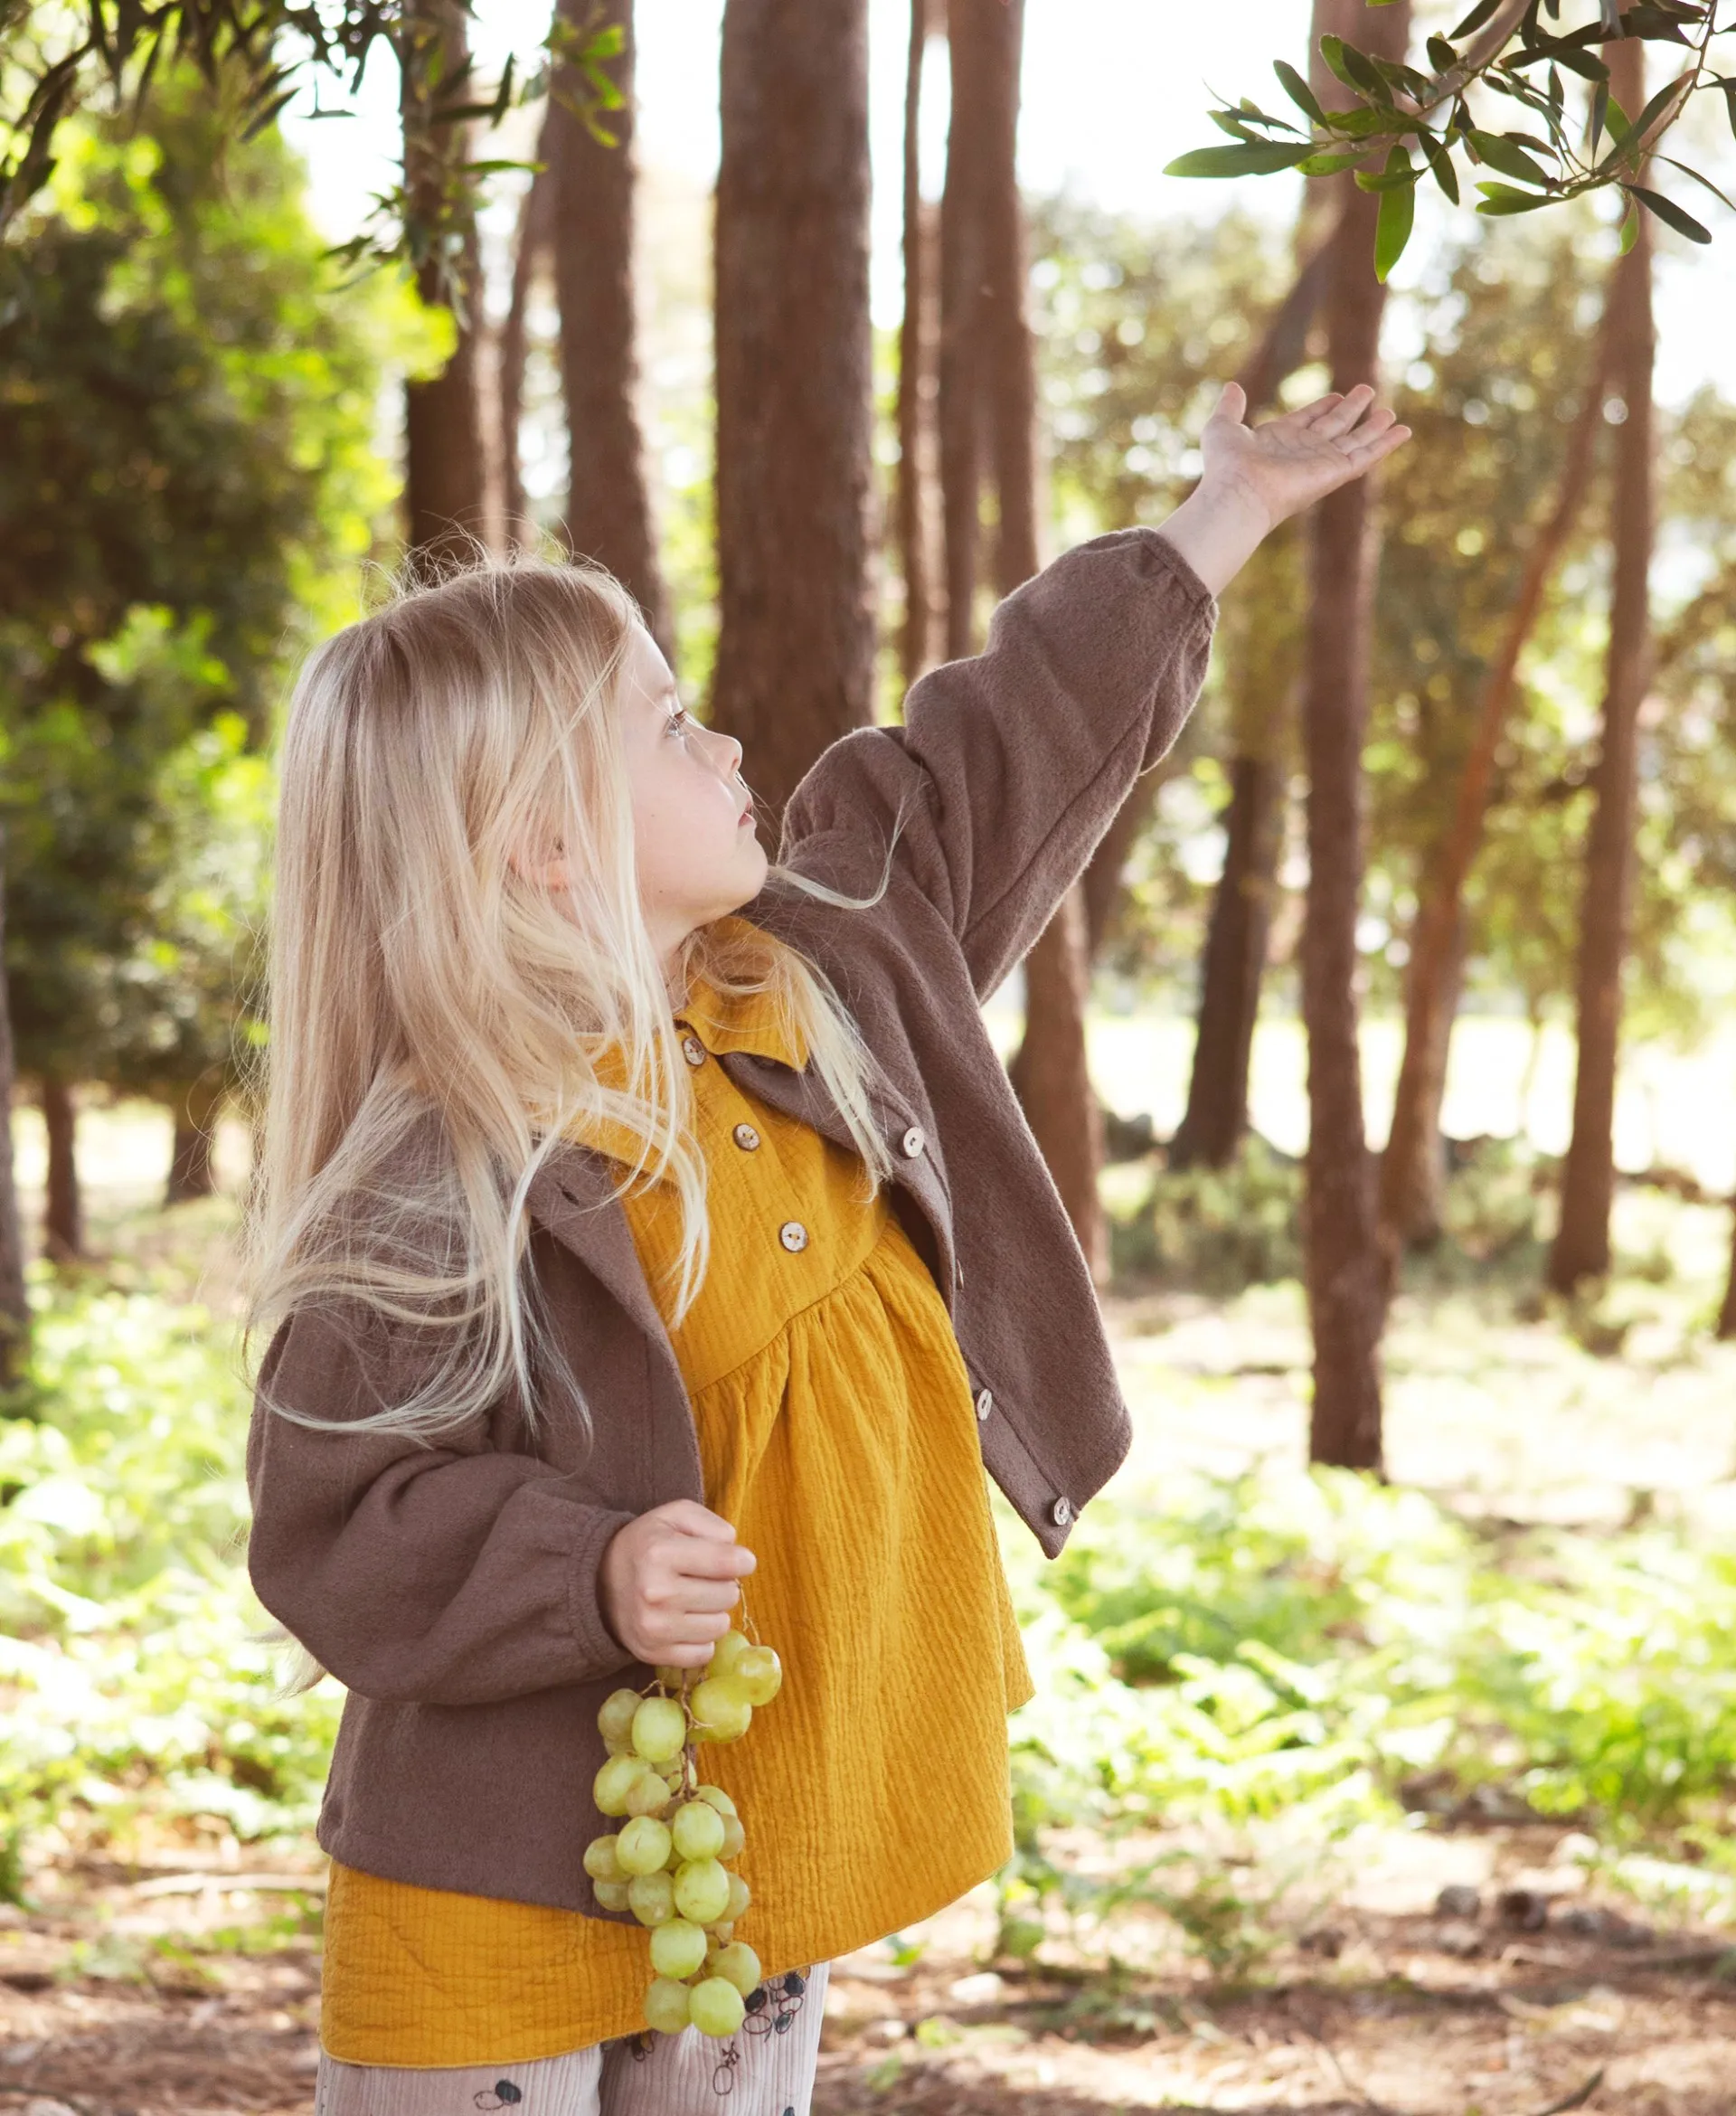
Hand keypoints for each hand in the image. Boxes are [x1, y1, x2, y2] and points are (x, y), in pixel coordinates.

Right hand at [598, 1499, 755, 1666]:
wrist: (600, 1582)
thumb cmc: (648, 1544)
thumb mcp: (675, 1515)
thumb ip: (712, 1524)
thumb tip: (738, 1555)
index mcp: (661, 1553)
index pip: (727, 1563)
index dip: (743, 1561)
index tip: (740, 1560)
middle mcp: (656, 1593)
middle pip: (728, 1595)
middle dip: (724, 1585)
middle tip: (704, 1579)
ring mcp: (654, 1628)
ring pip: (720, 1626)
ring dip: (714, 1612)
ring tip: (694, 1600)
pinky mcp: (653, 1654)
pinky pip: (704, 1653)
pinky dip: (701, 1639)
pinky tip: (686, 1622)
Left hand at [1157, 380, 1411, 598]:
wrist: (1238, 494)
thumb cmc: (1226, 466)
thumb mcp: (1222, 427)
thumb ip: (1229, 407)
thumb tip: (1232, 387)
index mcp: (1278, 441)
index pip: (1307, 420)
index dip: (1322, 407)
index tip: (1336, 396)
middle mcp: (1302, 453)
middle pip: (1334, 427)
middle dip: (1350, 409)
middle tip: (1367, 391)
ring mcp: (1321, 463)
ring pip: (1354, 441)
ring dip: (1373, 427)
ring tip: (1390, 412)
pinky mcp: (1335, 471)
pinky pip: (1366, 455)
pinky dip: (1386, 443)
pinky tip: (1403, 431)